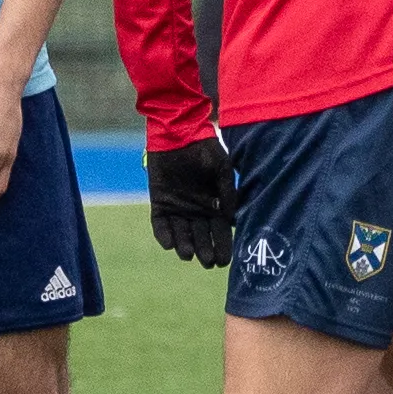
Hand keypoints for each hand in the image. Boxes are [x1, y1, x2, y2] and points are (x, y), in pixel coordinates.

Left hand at [145, 131, 235, 269]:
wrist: (180, 132)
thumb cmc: (205, 148)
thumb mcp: (222, 169)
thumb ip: (228, 192)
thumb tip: (233, 218)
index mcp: (214, 205)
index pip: (220, 232)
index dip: (223, 247)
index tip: (225, 261)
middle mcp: (196, 210)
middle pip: (201, 237)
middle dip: (205, 250)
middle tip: (207, 262)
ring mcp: (177, 207)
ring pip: (182, 234)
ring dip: (185, 245)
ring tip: (188, 255)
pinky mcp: (160, 202)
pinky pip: (160, 223)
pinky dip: (164, 235)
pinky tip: (169, 245)